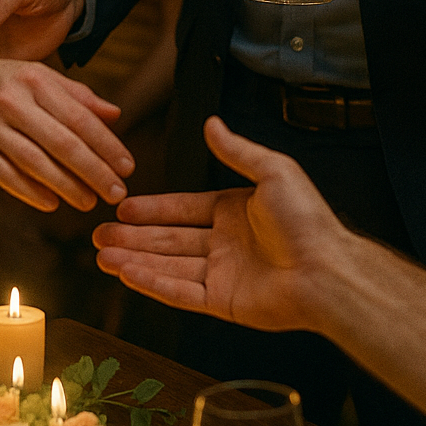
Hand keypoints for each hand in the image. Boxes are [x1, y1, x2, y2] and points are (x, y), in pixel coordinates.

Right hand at [0, 46, 131, 214]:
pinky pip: (5, 174)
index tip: (128, 167)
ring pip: (36, 162)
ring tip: (89, 202)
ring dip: (67, 187)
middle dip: (94, 171)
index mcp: (34, 79)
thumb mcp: (35, 74)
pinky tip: (51, 203)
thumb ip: (76, 94)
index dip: (107, 145)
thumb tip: (115, 115)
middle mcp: (13, 100)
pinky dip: (29, 191)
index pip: (80, 117)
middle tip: (116, 193)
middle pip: (62, 143)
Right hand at [93, 117, 349, 330]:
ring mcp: (222, 275)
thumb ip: (237, 150)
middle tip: (98, 234)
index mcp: (233, 212)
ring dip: (134, 260)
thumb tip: (211, 122)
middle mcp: (224, 243)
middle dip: (132, 237)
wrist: (327, 269)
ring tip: (102, 255)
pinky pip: (180, 292)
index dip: (152, 209)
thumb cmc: (307, 219)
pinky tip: (127, 274)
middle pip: (168, 239)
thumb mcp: (272, 171)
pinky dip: (153, 284)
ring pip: (167, 266)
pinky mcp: (223, 303)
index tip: (121, 208)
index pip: (182, 208)